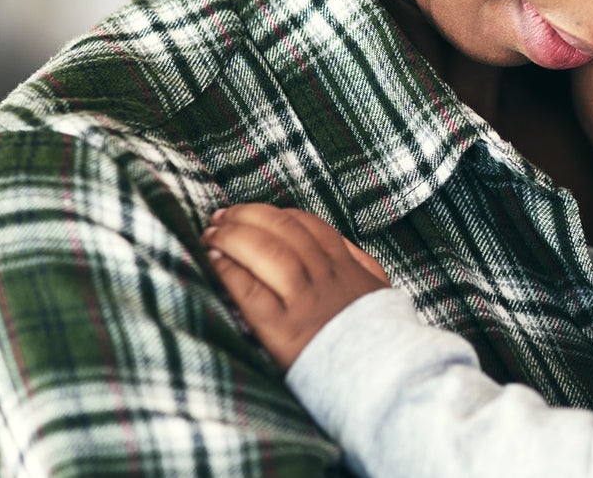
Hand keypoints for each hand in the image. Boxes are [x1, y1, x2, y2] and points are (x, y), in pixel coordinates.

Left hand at [203, 204, 389, 368]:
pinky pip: (251, 291)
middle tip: (221, 216)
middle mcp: (325, 278)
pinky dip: (229, 271)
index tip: (252, 213)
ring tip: (212, 234)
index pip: (308, 225)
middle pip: (283, 230)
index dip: (274, 213)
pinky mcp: (283, 331)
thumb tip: (337, 242)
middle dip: (247, 216)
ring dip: (233, 237)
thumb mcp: (378, 291)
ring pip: (267, 252)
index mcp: (345, 267)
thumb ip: (360, 262)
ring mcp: (304, 303)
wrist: (380, 379)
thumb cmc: (374, 338)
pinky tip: (215, 262)